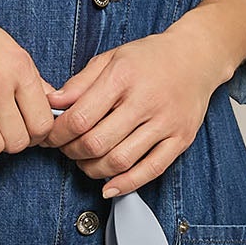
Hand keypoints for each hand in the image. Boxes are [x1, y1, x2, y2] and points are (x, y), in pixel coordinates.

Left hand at [40, 21, 231, 195]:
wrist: (196, 57)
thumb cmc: (150, 58)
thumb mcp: (111, 59)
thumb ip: (80, 83)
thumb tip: (52, 104)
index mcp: (123, 76)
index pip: (80, 117)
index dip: (57, 134)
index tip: (50, 137)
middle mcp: (146, 100)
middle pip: (97, 143)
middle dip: (72, 152)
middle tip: (65, 150)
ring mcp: (166, 122)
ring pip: (120, 161)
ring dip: (93, 170)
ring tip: (85, 162)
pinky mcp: (180, 139)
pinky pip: (151, 170)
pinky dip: (126, 184)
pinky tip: (109, 187)